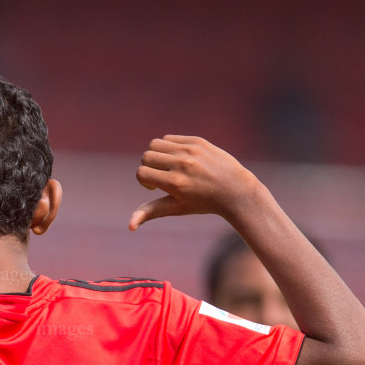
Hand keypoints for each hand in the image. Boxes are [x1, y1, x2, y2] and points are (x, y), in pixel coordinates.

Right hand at [129, 136, 270, 229]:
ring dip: (156, 155)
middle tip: (162, 177)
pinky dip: (169, 148)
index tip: (155, 187)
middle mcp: (182, 165)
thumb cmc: (203, 203)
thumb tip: (129, 226)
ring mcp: (190, 150)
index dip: (144, 181)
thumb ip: (151, 212)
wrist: (235, 190)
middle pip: (146, 156)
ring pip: (155, 144)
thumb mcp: (176, 208)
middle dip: (149, 167)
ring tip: (168, 166)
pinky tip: (180, 159)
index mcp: (175, 183)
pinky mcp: (197, 141)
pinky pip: (169, 138)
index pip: (141, 173)